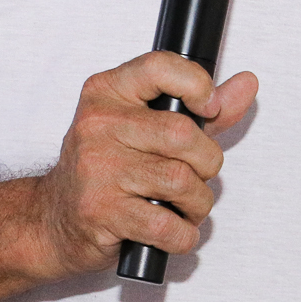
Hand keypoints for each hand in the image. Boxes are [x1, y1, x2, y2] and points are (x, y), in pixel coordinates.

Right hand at [29, 51, 258, 276]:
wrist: (53, 220)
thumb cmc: (107, 169)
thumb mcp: (147, 127)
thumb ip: (201, 108)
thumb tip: (247, 84)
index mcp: (107, 91)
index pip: (160, 67)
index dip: (197, 84)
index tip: (209, 107)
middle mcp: (97, 124)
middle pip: (182, 135)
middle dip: (206, 162)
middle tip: (196, 174)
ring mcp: (96, 169)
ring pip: (180, 181)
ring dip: (198, 203)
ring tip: (185, 206)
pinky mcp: (100, 212)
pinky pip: (166, 225)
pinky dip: (183, 234)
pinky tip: (174, 230)